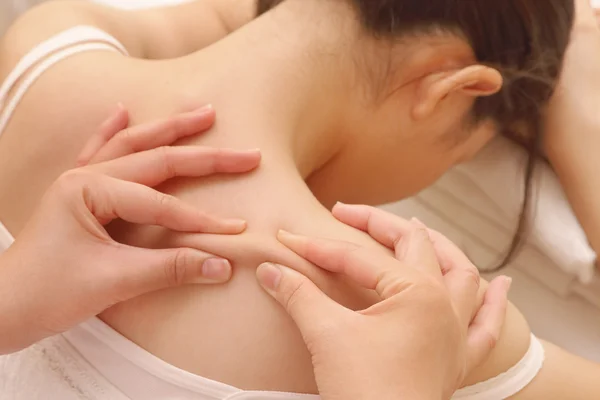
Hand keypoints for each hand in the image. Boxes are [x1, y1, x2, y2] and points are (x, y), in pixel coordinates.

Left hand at [0, 106, 260, 353]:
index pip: (160, 204)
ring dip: (170, 130)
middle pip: (156, 159)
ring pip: (133, 147)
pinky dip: (112, 132)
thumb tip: (221, 265)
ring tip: (204, 113)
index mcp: (89, 191)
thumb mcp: (112, 281)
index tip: (236, 230)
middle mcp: (85, 177)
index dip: (201, 220)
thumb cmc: (45, 294)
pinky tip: (122, 112)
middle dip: (205, 157)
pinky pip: (99, 154)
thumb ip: (170, 269)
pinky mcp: (78, 195)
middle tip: (246, 154)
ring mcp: (79, 182)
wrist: (0, 310)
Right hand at [256, 204, 509, 399]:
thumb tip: (269, 269)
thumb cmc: (363, 390)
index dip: (319, 246)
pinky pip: (489, 326)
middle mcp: (444, 305)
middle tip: (349, 214)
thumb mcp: (326, 334)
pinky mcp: (458, 360)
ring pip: (463, 276)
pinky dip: (496, 303)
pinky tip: (502, 284)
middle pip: (416, 246)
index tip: (288, 239)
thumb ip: (298, 294)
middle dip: (380, 225)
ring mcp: (456, 332)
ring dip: (443, 248)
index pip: (358, 258)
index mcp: (415, 293)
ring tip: (422, 231)